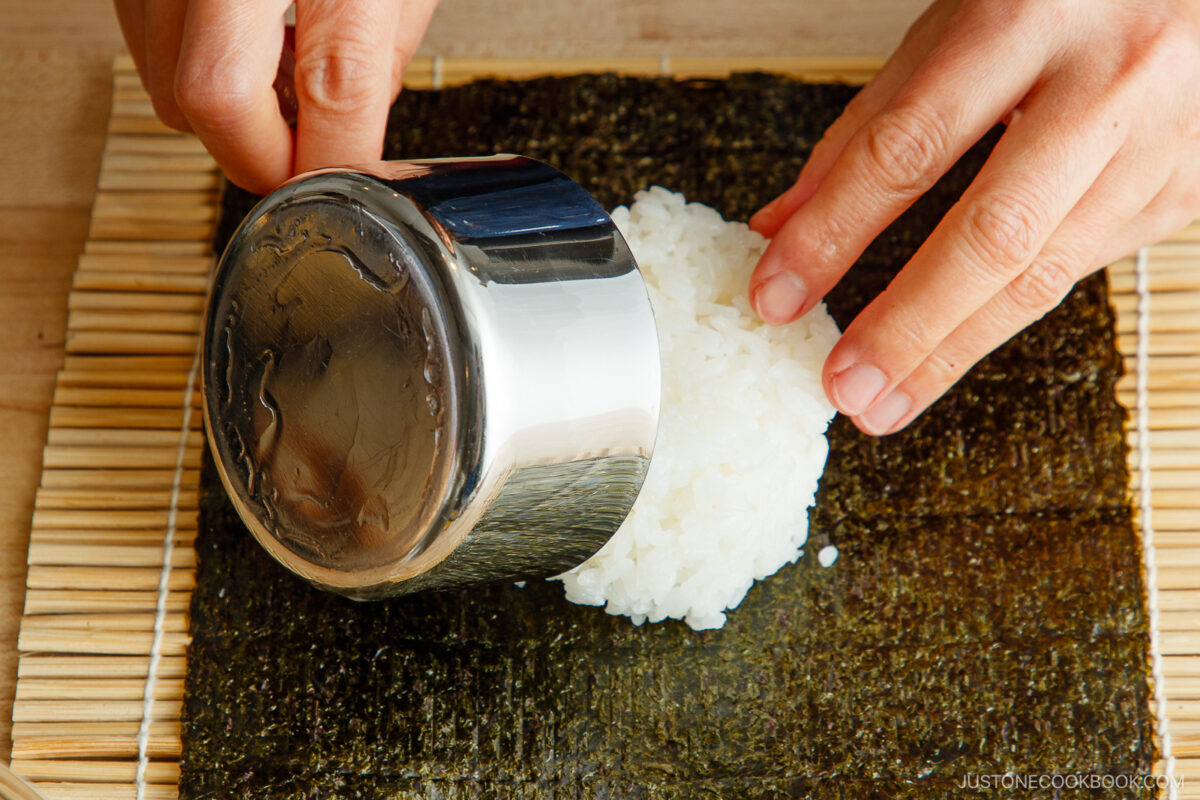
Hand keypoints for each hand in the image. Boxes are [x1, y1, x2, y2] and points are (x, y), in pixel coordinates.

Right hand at [114, 0, 439, 193]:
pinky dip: (193, 69)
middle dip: (266, 155)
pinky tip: (243, 44)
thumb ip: (379, 55)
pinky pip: (145, 47)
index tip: (350, 192)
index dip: (340, 163)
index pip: (333, 93)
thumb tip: (350, 135)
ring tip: (281, 79)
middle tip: (308, 155)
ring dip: (229, 117)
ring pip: (169, 85)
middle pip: (216, 102)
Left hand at [749, 0, 1199, 435]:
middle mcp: (1109, 81)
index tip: (776, 295)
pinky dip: (1009, 310)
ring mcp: (1165, 140)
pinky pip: (1084, 266)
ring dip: (953, 350)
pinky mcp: (1190, 186)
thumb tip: (783, 223)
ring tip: (887, 402)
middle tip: (845, 389)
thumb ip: (869, 125)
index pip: (906, 150)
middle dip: (907, 326)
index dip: (833, 232)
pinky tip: (958, 342)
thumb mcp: (957, 25)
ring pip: (1045, 272)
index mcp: (1027, 19)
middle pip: (993, 235)